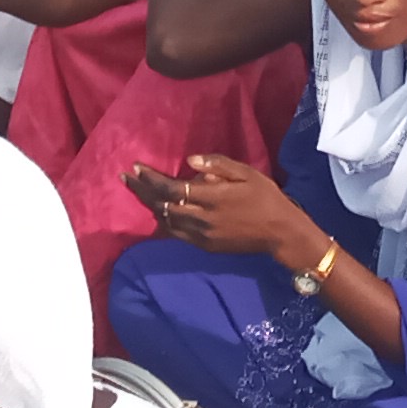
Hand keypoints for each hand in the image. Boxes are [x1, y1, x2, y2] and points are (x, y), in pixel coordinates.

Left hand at [139, 151, 311, 265]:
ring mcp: (202, 236)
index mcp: (211, 198)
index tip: (136, 167)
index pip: (171, 189)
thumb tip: (190, 160)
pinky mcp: (205, 247)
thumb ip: (217, 165)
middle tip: (126, 178)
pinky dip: (165, 221)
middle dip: (142, 191)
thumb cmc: (266, 197)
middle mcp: (201, 219)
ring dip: (150, 206)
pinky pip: (177, 234)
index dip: (151, 179)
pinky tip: (159, 211)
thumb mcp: (246, 173)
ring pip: (166, 222)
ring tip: (139, 192)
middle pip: (162, 206)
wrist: (280, 233)